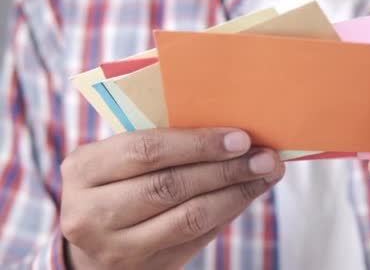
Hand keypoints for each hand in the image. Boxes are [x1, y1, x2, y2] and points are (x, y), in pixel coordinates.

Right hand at [60, 128, 283, 268]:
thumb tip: (230, 134)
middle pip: (170, 186)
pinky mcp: (142, 269)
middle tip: (265, 158)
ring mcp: (114, 248)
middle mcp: (90, 212)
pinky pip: (196, 238)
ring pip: (189, 217)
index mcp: (83, 169)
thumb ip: (160, 144)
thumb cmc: (115, 183)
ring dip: (236, 194)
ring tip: (265, 176)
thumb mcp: (118, 158)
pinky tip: (246, 196)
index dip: (197, 144)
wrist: (90, 240)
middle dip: (226, 169)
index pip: (145, 151)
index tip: (240, 138)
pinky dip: (227, 214)